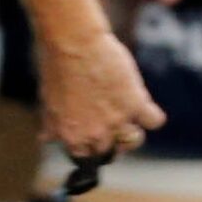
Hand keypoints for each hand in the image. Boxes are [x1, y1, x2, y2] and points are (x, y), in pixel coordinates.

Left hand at [36, 28, 163, 165]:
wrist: (73, 44)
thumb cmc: (56, 69)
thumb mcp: (47, 101)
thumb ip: (51, 124)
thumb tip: (46, 139)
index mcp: (71, 135)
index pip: (84, 157)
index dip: (88, 149)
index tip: (91, 141)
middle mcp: (95, 133)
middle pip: (110, 151)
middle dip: (111, 141)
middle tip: (111, 125)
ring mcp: (117, 120)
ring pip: (134, 140)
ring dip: (132, 132)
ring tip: (129, 118)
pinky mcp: (136, 103)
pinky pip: (154, 121)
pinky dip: (152, 115)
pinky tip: (144, 105)